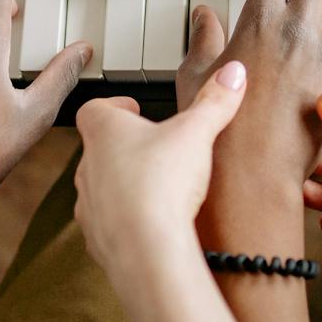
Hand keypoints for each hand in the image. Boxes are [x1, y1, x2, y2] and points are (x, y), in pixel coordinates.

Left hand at [74, 61, 247, 273]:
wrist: (146, 248)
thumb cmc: (161, 185)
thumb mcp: (197, 133)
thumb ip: (214, 102)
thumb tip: (233, 72)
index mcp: (105, 132)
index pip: (94, 108)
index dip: (114, 105)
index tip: (135, 107)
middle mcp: (89, 167)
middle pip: (99, 148)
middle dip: (124, 147)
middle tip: (153, 147)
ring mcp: (89, 205)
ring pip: (101, 188)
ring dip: (123, 185)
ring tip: (155, 188)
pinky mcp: (98, 239)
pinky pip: (108, 225)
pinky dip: (126, 222)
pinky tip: (151, 225)